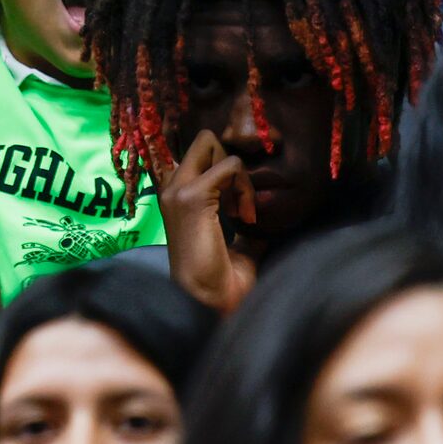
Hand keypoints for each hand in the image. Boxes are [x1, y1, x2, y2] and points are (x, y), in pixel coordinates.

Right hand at [157, 130, 255, 311]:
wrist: (210, 302)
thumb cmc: (222, 281)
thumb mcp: (238, 244)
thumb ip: (246, 223)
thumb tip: (271, 212)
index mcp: (176, 197)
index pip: (199, 154)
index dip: (225, 168)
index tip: (239, 205)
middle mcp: (171, 189)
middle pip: (203, 140)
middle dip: (230, 161)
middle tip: (241, 199)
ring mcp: (177, 191)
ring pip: (213, 144)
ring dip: (240, 176)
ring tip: (244, 212)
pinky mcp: (192, 196)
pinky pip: (229, 166)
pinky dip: (245, 188)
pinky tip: (246, 217)